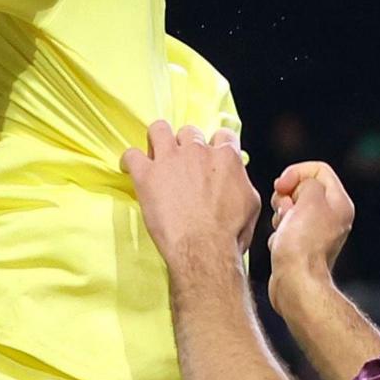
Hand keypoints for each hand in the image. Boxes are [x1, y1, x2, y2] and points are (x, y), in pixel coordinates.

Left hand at [125, 120, 260, 268]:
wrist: (204, 249)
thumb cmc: (228, 234)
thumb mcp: (250, 205)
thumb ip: (242, 183)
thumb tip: (237, 178)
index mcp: (226, 158)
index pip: (223, 136)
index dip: (215, 145)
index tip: (211, 155)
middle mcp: (198, 151)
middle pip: (190, 132)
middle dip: (186, 144)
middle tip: (182, 162)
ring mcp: (171, 159)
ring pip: (159, 130)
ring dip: (157, 139)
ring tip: (154, 152)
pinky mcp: (147, 174)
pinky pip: (131, 155)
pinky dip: (129, 161)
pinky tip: (130, 169)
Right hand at [267, 160, 354, 280]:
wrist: (296, 283)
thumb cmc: (303, 244)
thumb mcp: (309, 199)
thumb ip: (307, 181)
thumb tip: (299, 186)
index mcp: (339, 203)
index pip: (318, 169)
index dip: (296, 172)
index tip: (281, 185)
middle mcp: (331, 217)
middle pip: (303, 188)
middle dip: (286, 195)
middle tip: (284, 210)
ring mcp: (316, 233)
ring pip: (291, 208)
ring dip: (280, 215)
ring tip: (282, 230)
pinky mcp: (301, 247)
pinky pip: (284, 228)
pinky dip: (279, 233)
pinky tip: (280, 245)